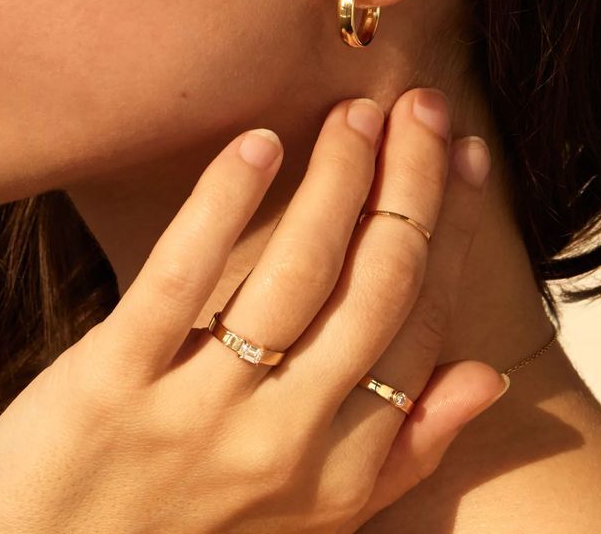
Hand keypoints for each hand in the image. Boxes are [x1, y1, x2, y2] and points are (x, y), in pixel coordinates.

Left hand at [0, 88, 506, 533]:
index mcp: (341, 468)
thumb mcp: (318, 513)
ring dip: (339, 178)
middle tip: (422, 106)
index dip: (452, 229)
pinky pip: (181, 277)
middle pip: (377, 284)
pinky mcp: (111, 383)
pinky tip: (261, 142)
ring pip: (297, 273)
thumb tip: (488, 376)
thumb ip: (407, 447)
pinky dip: (226, 202)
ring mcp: (198, 411)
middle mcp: (285, 439)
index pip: (422, 323)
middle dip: (412, 183)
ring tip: (359, 112)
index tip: (463, 158)